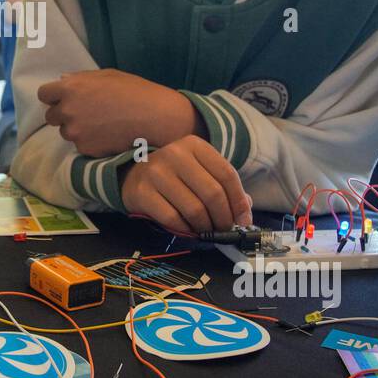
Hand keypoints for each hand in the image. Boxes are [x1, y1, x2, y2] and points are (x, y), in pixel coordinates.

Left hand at [39, 69, 200, 156]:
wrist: (154, 117)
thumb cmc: (133, 91)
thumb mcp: (107, 76)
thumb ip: (80, 78)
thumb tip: (62, 80)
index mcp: (70, 88)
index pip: (44, 94)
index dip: (54, 96)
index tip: (63, 98)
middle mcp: (68, 110)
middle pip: (51, 116)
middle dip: (64, 114)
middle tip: (85, 113)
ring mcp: (76, 132)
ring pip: (66, 132)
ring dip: (77, 129)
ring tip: (100, 124)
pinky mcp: (86, 149)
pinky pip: (81, 145)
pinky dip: (90, 142)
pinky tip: (107, 135)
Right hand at [121, 135, 251, 232]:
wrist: (133, 175)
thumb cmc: (174, 176)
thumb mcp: (199, 171)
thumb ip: (223, 187)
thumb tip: (244, 214)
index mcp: (195, 146)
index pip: (227, 174)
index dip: (239, 201)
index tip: (243, 220)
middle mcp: (175, 154)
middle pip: (212, 193)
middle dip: (224, 218)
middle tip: (225, 230)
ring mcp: (156, 172)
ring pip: (194, 209)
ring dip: (206, 227)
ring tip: (207, 231)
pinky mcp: (142, 192)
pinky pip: (173, 219)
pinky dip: (186, 230)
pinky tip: (188, 230)